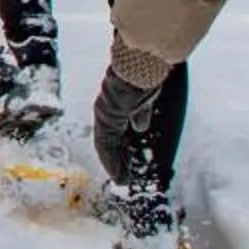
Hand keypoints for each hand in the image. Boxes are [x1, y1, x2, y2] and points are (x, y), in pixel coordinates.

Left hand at [91, 61, 169, 178]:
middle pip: (109, 142)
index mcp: (115, 105)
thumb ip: (140, 114)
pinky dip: (112, 162)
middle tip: (123, 177)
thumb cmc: (144, 76)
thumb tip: (140, 126)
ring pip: (106, 147)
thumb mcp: (144, 99)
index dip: (121, 148)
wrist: (139, 68)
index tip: (127, 160)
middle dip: (117, 161)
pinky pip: (106, 146)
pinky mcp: (105, 120)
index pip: (115, 132)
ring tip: (122, 180)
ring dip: (115, 165)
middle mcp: (105, 111)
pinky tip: (118, 173)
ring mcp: (103, 115)